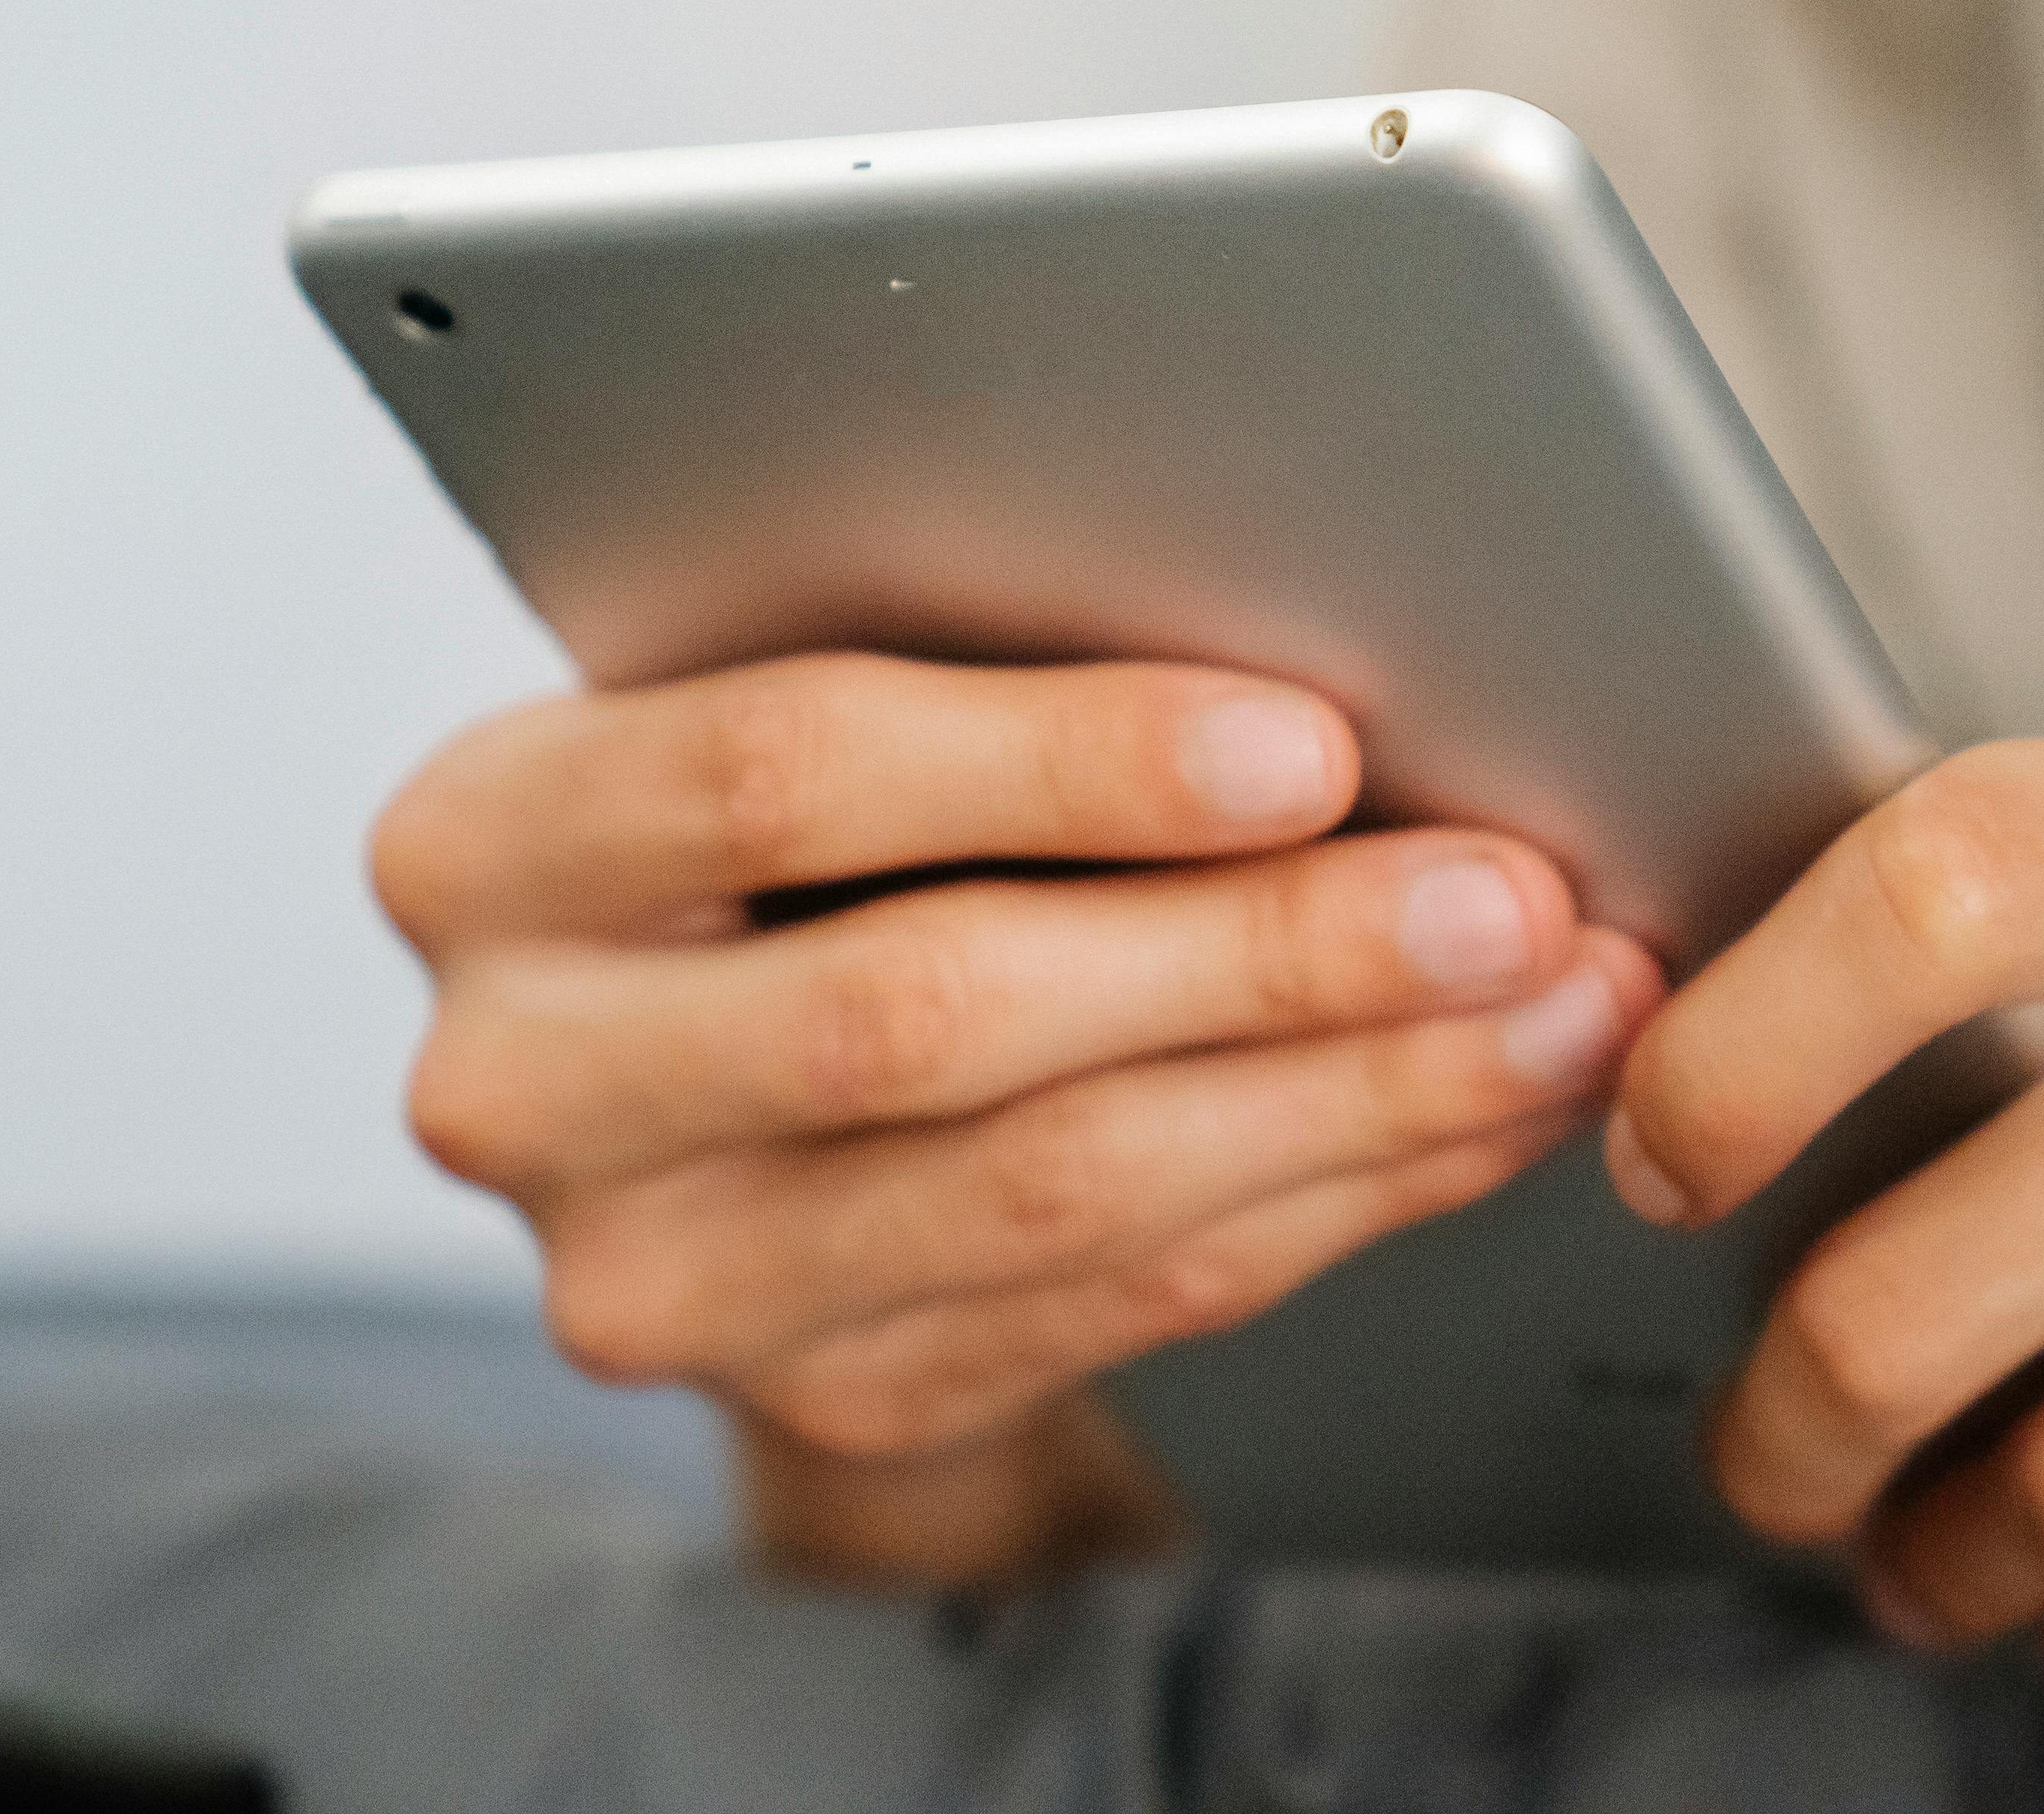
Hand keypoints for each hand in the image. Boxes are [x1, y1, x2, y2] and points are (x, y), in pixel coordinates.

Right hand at [374, 650, 1662, 1584]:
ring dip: (1350, 1096)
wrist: (719, 1045)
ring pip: (1048, 1192)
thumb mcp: (810, 673)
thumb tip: (1325, 648)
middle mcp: (516, 1080)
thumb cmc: (808, 792)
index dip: (1063, 760)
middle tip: (1515, 895)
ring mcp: (655, 1277)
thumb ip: (975, 651)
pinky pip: (1118, 1304)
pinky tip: (1481, 1109)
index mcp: (482, 838)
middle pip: (932, 1012)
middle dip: (1264, 952)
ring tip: (1561, 1005)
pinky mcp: (816, 1395)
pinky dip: (1332, 1197)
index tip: (1314, 742)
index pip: (780, 778)